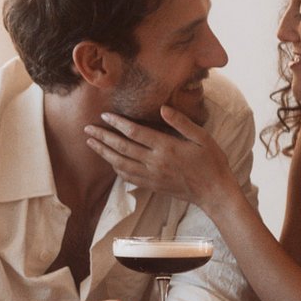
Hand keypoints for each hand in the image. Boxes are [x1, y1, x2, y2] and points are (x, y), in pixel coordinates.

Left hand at [83, 106, 233, 206]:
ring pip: (120, 163)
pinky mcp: (151, 185)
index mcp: (166, 147)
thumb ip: (181, 122)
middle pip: (122, 148)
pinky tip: (109, 161)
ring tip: (90, 143)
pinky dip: (115, 167)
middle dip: (102, 137)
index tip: (104, 115)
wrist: (214, 193)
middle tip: (86, 128)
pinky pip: (127, 176)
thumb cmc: (212, 162)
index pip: (135, 133)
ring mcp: (151, 176)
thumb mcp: (203, 138)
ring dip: (103, 153)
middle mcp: (155, 162)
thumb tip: (163, 108)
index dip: (117, 123)